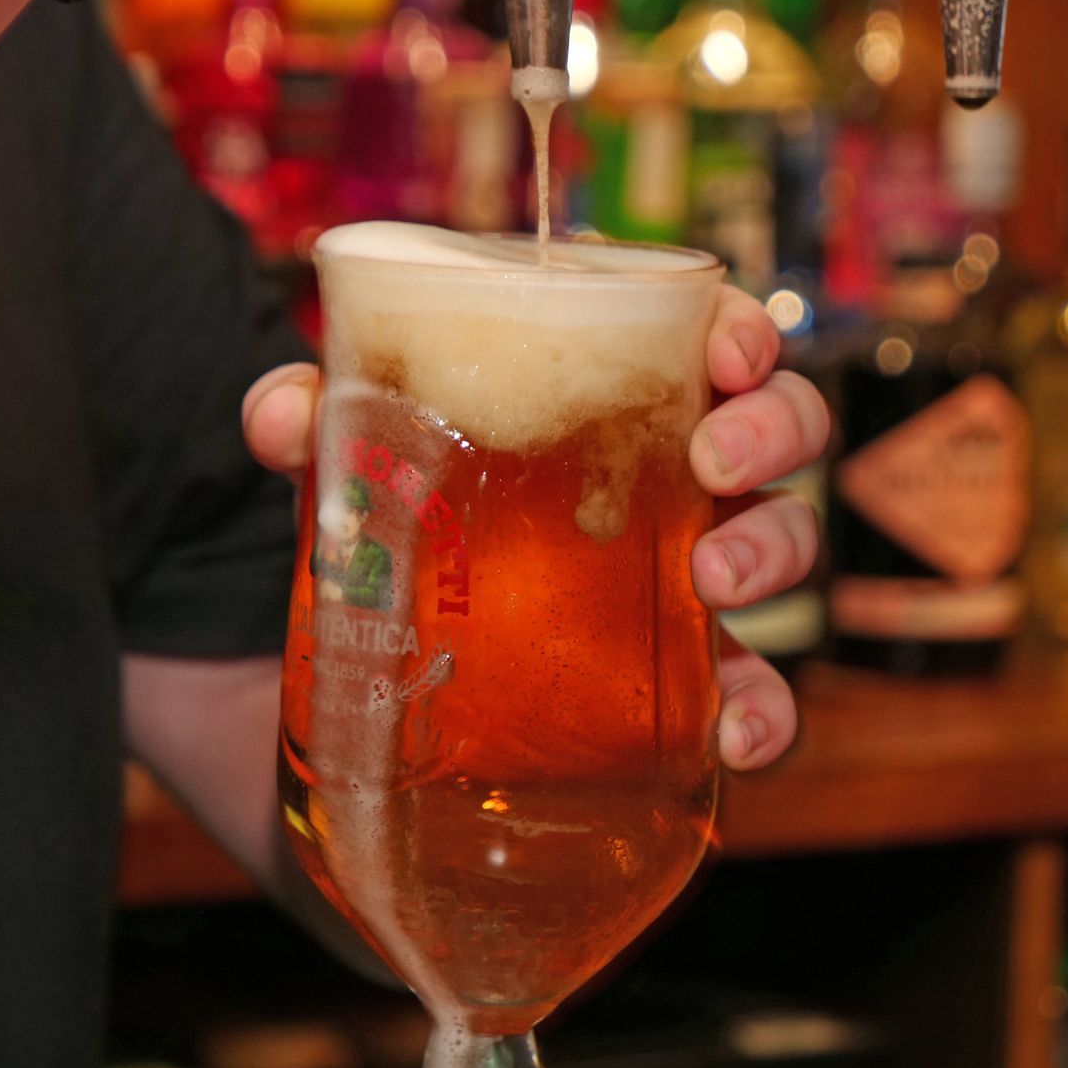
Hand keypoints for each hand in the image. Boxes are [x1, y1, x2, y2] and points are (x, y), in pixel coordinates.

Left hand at [242, 285, 829, 772]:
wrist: (357, 699)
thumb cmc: (384, 541)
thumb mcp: (339, 475)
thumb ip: (309, 428)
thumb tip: (283, 412)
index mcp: (607, 407)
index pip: (707, 343)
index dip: (741, 335)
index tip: (723, 353)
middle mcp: (666, 489)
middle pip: (778, 431)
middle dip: (774, 431)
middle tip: (714, 461)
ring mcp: (678, 594)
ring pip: (784, 550)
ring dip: (771, 553)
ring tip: (712, 579)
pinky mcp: (673, 699)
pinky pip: (755, 702)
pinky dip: (767, 716)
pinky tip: (733, 731)